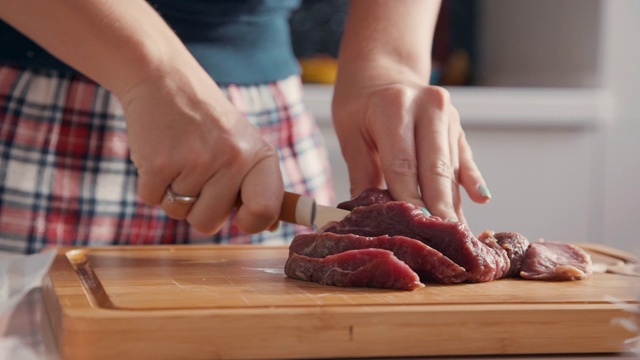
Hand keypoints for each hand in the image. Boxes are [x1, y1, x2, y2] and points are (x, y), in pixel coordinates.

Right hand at [117, 65, 283, 234]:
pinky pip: (152, 200)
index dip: (251, 223)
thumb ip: (258, 185)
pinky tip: (160, 154)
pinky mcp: (159, 164)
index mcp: (260, 156)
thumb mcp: (245, 144)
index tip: (241, 217)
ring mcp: (196, 161)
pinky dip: (152, 184)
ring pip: (178, 213)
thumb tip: (273, 227)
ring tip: (179, 156)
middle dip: (198, 207)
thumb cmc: (208, 122)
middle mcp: (233, 159)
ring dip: (173, 193)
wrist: (164, 80)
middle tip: (197, 169)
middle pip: (209, 223)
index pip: (265, 211)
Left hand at [332, 80, 489, 222]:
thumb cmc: (360, 104)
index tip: (416, 230)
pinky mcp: (458, 126)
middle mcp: (428, 107)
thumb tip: (361, 218)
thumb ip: (361, 175)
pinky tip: (480, 201)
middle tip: (443, 243)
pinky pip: (465, 160)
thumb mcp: (351, 135)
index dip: (410, 201)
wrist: (382, 70)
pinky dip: (470, 183)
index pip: (403, 164)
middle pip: (436, 168)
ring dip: (454, 204)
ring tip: (455, 237)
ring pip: (452, 169)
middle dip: (439, 209)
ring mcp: (448, 115)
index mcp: (394, 107)